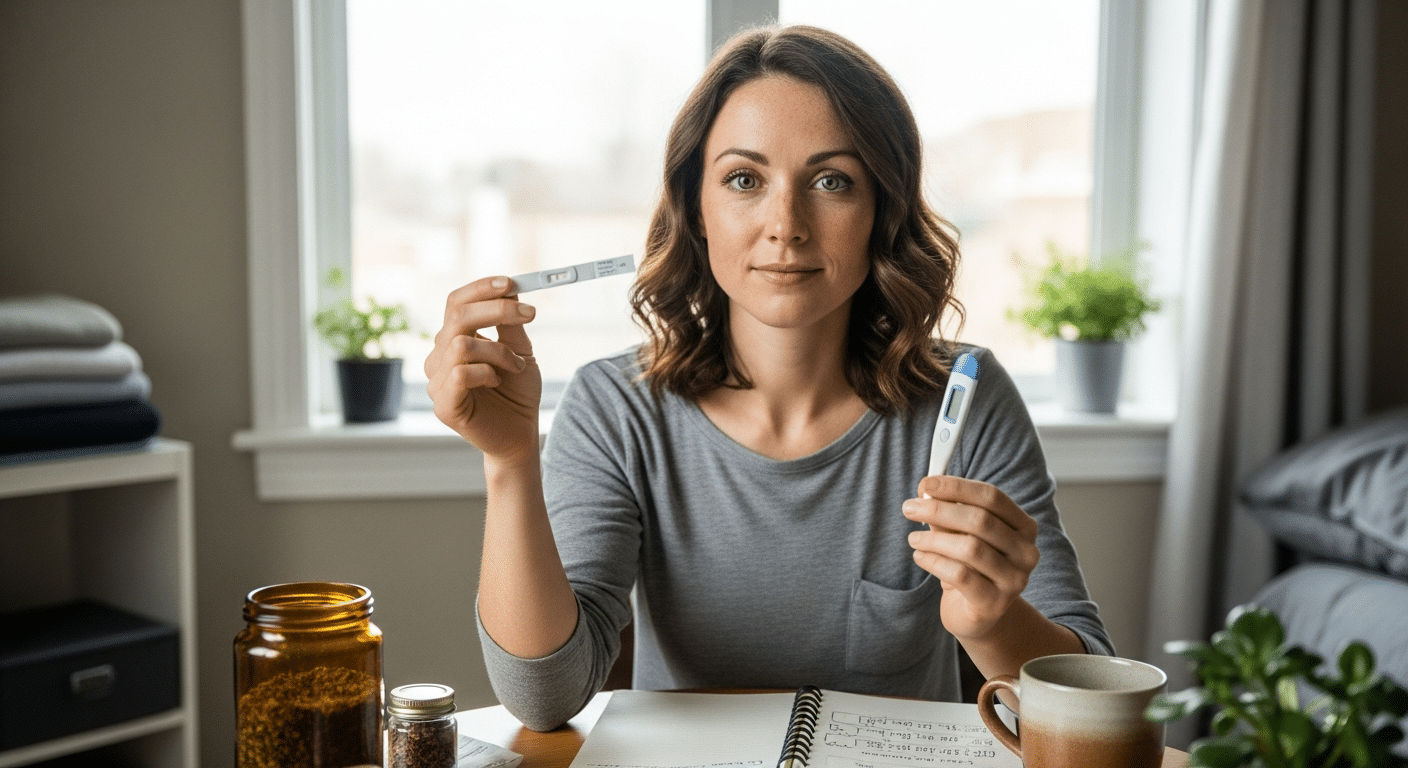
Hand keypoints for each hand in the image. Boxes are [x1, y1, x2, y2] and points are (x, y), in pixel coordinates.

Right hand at [424, 276, 541, 463]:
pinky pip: (461, 373)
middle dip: (497, 309)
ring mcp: (437, 380)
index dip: (480, 288)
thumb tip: (510, 290)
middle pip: (457, 316)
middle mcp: (440, 356)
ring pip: (462, 343)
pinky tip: (498, 382)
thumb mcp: (520, 350)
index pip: (456, 302)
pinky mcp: (443, 405)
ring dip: (499, 351)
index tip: (511, 283)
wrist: (521, 435)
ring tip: (517, 367)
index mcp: (455, 338)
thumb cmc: (517, 393)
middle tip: (530, 314)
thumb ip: (510, 324)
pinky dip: (487, 372)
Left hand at [903, 476, 1040, 640]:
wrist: (978, 612)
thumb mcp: (960, 534)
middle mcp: (1026, 552)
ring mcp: (1014, 580)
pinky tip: (920, 557)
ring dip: (934, 539)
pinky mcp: (995, 603)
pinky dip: (934, 562)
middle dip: (939, 510)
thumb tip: (927, 491)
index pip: (992, 497)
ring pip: (970, 548)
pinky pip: (960, 575)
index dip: (957, 487)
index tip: (925, 484)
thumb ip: (949, 512)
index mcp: (1023, 526)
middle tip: (909, 508)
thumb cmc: (970, 564)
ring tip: (914, 538)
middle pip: (980, 521)